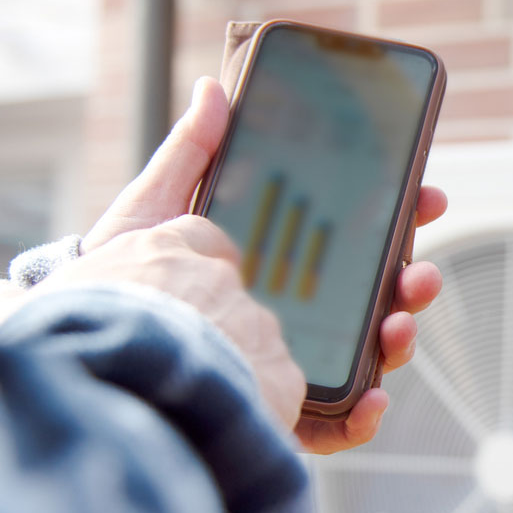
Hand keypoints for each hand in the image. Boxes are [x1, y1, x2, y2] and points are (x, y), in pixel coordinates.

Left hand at [0, 74, 448, 450]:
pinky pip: (334, 424)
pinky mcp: (277, 414)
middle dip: (412, 282)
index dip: (399, 218)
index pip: (354, 241)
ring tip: (397, 322)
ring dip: (398, 339)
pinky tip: (373, 396)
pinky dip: (364, 416)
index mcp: (281, 264)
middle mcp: (296, 315)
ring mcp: (292, 364)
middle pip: (374, 298)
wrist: (86, 346)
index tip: (426, 196)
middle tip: (421, 270)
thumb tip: (212, 88)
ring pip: (367, 355)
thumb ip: (189, 152)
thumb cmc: (120, 276)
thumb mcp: (154, 208)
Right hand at [0, 214, 306, 428]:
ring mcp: (254, 325)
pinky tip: (222, 434)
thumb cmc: (69, 356)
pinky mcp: (282, 374)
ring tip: (193, 411)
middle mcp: (215, 279)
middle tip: (177, 364)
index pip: (192, 234)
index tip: (171, 293)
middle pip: (226, 291)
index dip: (185, 263)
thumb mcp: (20, 325)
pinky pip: (275, 388)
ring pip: (251, 341)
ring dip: (231, 368)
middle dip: (208, 323)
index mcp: (155, 250)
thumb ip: (0, 309)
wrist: (129, 408)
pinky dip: (255, 408)